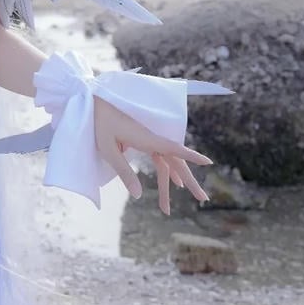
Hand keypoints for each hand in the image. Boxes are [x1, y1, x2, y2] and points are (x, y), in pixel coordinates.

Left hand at [93, 96, 210, 215]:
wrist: (95, 103)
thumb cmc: (100, 124)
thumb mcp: (108, 150)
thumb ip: (124, 171)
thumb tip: (138, 196)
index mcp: (146, 139)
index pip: (173, 148)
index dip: (191, 155)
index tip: (208, 162)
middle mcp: (152, 140)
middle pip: (176, 162)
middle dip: (190, 181)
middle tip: (203, 198)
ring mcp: (149, 140)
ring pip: (169, 163)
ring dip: (177, 180)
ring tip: (180, 201)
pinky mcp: (144, 141)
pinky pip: (161, 158)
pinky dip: (169, 172)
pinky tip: (174, 184)